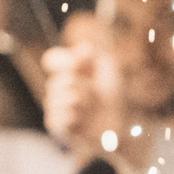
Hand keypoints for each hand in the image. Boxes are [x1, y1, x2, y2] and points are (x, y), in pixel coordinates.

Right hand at [40, 41, 124, 156]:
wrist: (121, 126)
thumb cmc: (113, 98)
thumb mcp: (108, 69)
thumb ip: (93, 56)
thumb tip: (84, 47)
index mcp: (68, 71)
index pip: (51, 59)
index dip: (62, 61)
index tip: (76, 65)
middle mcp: (59, 88)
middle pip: (57, 80)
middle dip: (79, 86)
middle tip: (94, 93)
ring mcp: (57, 107)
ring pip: (57, 98)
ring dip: (79, 102)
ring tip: (91, 108)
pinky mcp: (58, 127)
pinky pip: (55, 117)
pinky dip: (71, 116)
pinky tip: (82, 119)